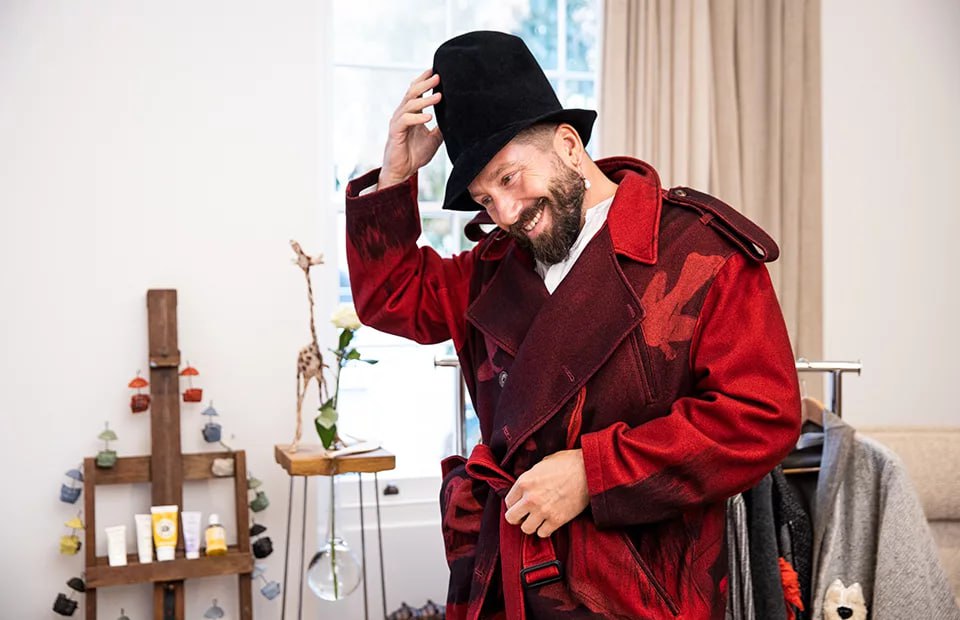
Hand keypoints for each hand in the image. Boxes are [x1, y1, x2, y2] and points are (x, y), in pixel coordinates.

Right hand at [379, 69, 443, 188]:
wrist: (403, 172)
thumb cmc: (415, 154)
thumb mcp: (435, 139)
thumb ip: (442, 127)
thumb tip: (456, 118)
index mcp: (411, 113)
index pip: (416, 91)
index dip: (424, 80)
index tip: (437, 71)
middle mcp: (403, 114)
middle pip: (412, 92)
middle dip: (425, 83)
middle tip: (438, 76)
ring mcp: (398, 122)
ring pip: (410, 104)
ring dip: (425, 100)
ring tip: (439, 96)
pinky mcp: (395, 132)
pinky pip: (405, 120)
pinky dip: (418, 118)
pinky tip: (429, 117)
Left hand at [504, 449, 589, 537]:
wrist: (589, 470)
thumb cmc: (567, 463)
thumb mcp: (543, 463)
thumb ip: (531, 476)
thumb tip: (527, 485)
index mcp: (524, 482)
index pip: (508, 502)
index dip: (514, 504)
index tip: (520, 504)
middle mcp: (530, 498)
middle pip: (511, 518)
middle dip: (517, 517)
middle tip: (525, 515)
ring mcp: (543, 510)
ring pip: (526, 529)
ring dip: (531, 525)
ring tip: (537, 519)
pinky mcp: (557, 520)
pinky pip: (543, 534)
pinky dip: (545, 530)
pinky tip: (549, 522)